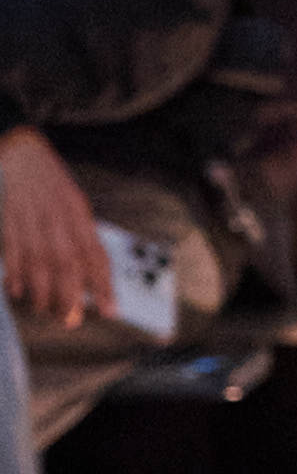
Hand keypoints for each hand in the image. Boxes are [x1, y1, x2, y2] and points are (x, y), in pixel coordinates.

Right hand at [0, 127, 116, 330]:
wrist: (21, 154)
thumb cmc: (51, 184)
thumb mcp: (75, 205)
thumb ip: (83, 237)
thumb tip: (91, 276)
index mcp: (79, 214)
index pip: (95, 254)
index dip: (103, 284)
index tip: (110, 310)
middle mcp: (57, 218)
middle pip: (66, 263)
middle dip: (69, 295)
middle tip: (70, 319)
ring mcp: (31, 220)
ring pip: (38, 263)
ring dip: (41, 291)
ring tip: (44, 309)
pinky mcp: (9, 222)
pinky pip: (12, 252)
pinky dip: (15, 274)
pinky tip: (17, 291)